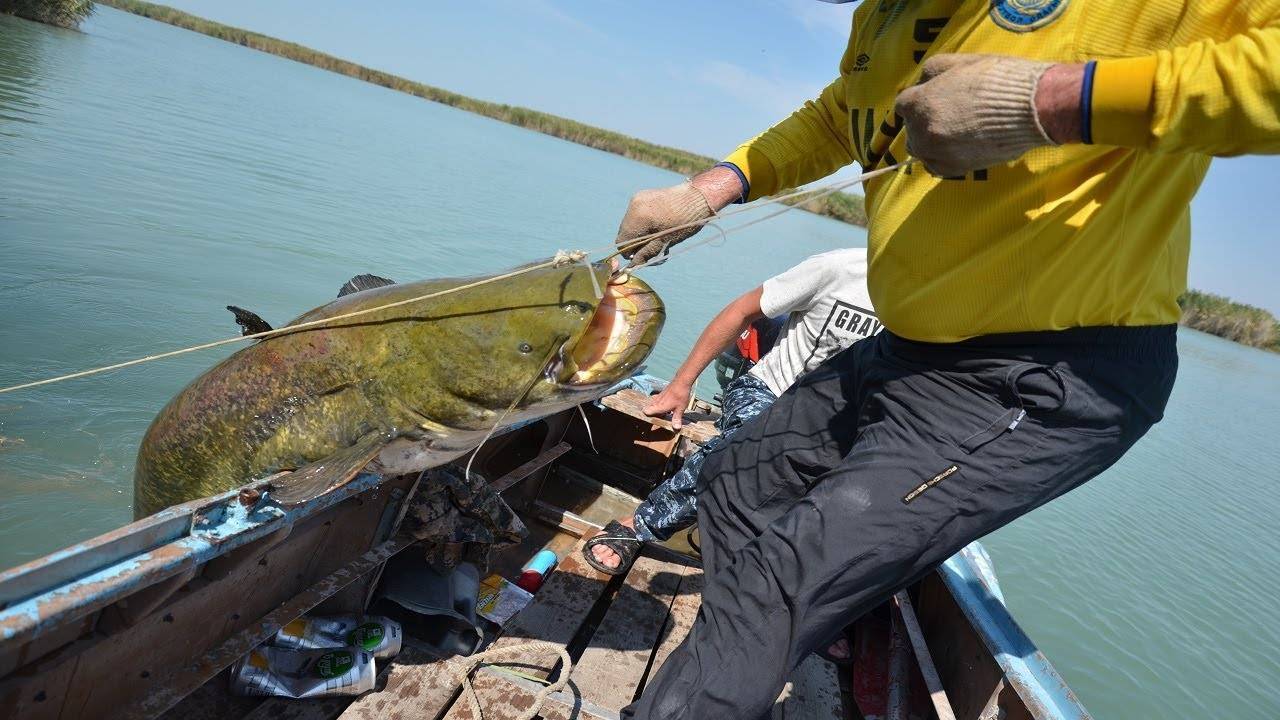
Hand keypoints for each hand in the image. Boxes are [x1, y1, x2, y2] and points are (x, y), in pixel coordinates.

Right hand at [615, 166, 741, 267]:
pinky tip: (658, 226)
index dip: (629, 253)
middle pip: (625, 232)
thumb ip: (646, 253)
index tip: (641, 258)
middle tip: (652, 249)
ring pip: (631, 224)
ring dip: (640, 233)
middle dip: (635, 243)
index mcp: (638, 217)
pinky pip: (637, 215)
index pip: (622, 241)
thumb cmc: (685, 221)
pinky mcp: (643, 196)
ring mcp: (638, 198)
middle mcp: (634, 205)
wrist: (699, 197)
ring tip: (657, 236)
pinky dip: (644, 224)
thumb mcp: (664, 241)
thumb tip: (631, 266)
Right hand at [643, 383, 691, 429]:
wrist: (682, 381)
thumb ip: (676, 418)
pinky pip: (656, 400)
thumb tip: (676, 429)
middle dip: (650, 414)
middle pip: (648, 408)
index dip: (646, 416)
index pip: (646, 411)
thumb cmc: (680, 395)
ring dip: (655, 409)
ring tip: (661, 413)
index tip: (650, 421)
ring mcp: (659, 396)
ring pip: (652, 404)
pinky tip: (665, 406)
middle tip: (656, 418)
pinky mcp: (662, 393)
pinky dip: (658, 404)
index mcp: (660, 406)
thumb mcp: (680, 408)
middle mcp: (657, 401)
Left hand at [895, 54, 1080, 176]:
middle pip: (911, 129)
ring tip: (952, 132)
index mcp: (920, 103)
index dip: (918, 99)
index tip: (932, 98)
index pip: (903, 104)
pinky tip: (957, 147)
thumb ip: (933, 71)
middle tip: (946, 114)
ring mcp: (936, 153)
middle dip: (922, 121)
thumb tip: (922, 82)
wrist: (1031, 108)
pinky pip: (934, 167)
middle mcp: (922, 131)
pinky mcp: (953, 169)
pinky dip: (940, 158)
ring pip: (920, 150)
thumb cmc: (998, 80)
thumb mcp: (961, 61)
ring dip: (930, 141)